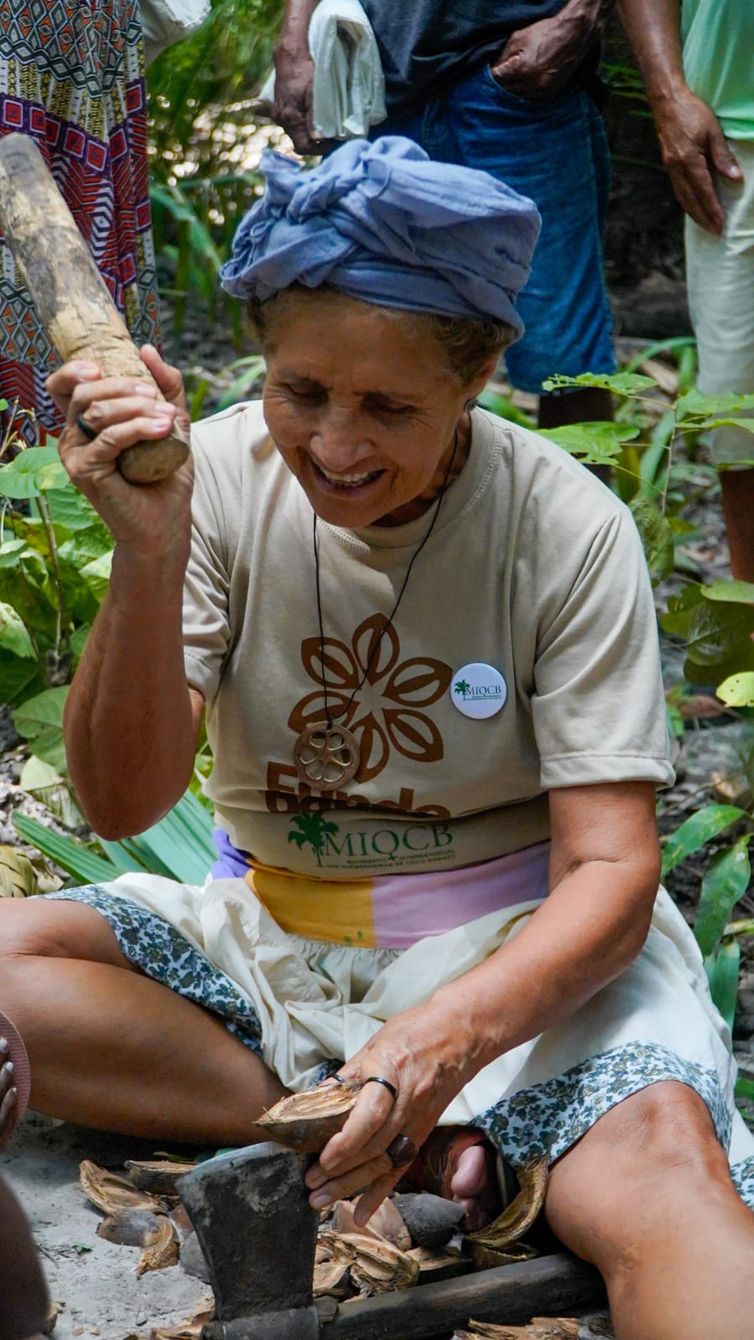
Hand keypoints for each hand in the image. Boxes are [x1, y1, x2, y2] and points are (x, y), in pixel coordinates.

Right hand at [46, 345, 193, 558]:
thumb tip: (147, 349)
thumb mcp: (170, 422)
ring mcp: (75, 455)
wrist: (165, 522)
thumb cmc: (164, 476)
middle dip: (122, 387)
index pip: (63, 386)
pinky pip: (109, 438)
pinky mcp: (84, 472)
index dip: (75, 369)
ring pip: (97, 413)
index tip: (103, 366)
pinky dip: (138, 428)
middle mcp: (72, 438)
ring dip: (136, 408)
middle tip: (154, 396)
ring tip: (168, 418)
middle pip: (84, 393)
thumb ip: (165, 387)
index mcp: (85, 424)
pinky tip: (163, 429)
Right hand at [273, 38, 321, 153]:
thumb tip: (319, 140)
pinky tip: (311, 114)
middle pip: (299, 141)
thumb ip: (316, 119)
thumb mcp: (315, 94)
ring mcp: (278, 113)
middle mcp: (281, 119)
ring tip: (323, 123)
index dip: (319, 149)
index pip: (304, 147)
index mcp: (289, 119)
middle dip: (315, 141)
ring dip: (309, 131)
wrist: (290, 52)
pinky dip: (303, 122)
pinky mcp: (279, 106)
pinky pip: (292, 121)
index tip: (332, 142)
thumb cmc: (305, 70)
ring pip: (296, 131)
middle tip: (331, 134)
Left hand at [304, 1003, 470, 1224]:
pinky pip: (401, 1165)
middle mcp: (408, 1101)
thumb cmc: (414, 1032)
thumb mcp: (374, 1045)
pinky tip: (361, 1213)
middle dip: (341, 1171)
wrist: (460, 1033)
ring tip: (323, 1201)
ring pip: (385, 1161)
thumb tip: (314, 1100)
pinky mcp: (423, 1131)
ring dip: (353, 1185)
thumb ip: (347, 1076)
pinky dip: (381, 1191)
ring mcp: (419, 1119)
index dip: (347, 1141)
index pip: (370, 1115)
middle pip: (374, 1146)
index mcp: (392, 1073)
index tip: (323, 1158)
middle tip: (311, 1187)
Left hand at [490, 5, 600, 101]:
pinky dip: (526, 95)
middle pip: (508, 92)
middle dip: (501, 85)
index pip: (499, 79)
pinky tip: (523, 89)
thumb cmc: (546, 32)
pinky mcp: (552, 92)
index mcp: (523, 69)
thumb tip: (492, 67)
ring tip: (510, 84)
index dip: (492, 76)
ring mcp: (544, 89)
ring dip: (513, 93)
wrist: (574, 34)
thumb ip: (503, 55)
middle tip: (497, 80)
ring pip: (520, 98)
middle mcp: (533, 83)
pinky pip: (534, 99)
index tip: (490, 73)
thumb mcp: (519, 38)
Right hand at [653, 86, 740, 233]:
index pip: (703, 191)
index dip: (712, 209)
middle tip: (715, 231)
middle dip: (703, 218)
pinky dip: (686, 202)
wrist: (666, 102)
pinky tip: (693, 207)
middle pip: (690, 200)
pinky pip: (678, 190)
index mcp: (689, 160)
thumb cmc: (692, 112)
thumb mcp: (713, 131)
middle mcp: (677, 168)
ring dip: (694, 213)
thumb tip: (735, 177)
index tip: (721, 223)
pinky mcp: (668, 165)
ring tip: (705, 224)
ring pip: (682, 198)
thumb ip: (722, 156)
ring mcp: (670, 168)